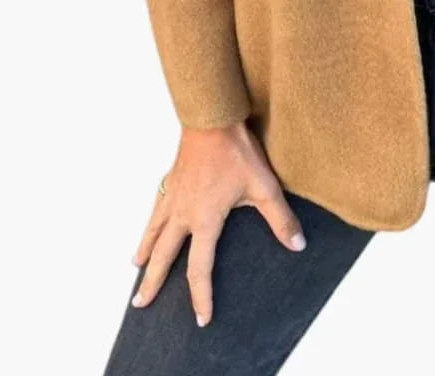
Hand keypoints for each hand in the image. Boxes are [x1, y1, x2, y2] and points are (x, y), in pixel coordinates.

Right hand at [130, 121, 306, 326]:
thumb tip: (297, 246)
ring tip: (137, 267)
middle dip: (153, 282)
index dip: (201, 296)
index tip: (201, 318)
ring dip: (145, 252)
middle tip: (140, 304)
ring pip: (153, 231)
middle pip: (164, 256)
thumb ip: (280, 219)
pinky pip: (155, 208)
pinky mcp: (171, 179)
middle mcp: (182, 213)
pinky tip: (150, 224)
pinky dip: (149, 223)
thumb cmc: (237, 150)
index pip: (199, 269)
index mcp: (204, 221)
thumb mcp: (264, 186)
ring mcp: (173, 195)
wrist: (212, 118)